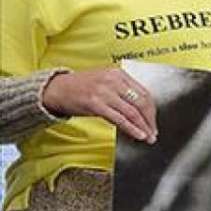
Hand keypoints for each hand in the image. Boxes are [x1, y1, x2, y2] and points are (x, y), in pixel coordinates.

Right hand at [42, 68, 156, 142]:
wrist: (56, 89)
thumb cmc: (81, 88)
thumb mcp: (106, 83)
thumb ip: (123, 92)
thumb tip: (142, 112)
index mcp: (119, 74)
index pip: (144, 93)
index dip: (152, 110)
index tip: (154, 121)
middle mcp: (113, 80)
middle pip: (141, 102)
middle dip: (150, 120)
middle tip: (154, 132)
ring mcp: (104, 91)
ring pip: (132, 112)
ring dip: (143, 127)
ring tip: (148, 137)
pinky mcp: (95, 103)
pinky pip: (119, 118)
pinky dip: (131, 128)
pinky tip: (138, 135)